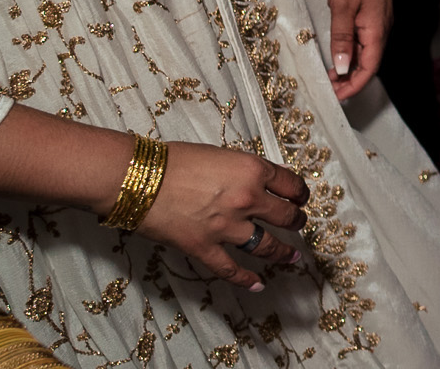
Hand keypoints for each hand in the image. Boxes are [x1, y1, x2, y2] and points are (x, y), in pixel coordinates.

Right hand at [138, 141, 308, 288]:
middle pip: (285, 216)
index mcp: (253, 170)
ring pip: (267, 245)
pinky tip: (259, 284)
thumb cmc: (175, 160)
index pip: (291, 185)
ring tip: (292, 256)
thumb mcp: (222, 155)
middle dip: (296, 221)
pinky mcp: (204, 248)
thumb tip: (264, 179)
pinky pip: (231, 269)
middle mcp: (247, 199)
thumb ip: (245, 170)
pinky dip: (246, 279)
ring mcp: (227, 227)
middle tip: (299, 224)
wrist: (138, 178)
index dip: (300, 193)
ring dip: (283, 252)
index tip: (301, 198)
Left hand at [324, 0, 390, 102]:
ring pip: (368, 51)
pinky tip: (339, 52)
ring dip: (350, 66)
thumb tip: (342, 68)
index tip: (336, 96)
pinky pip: (365, 39)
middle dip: (351, 79)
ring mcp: (379, 19)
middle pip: (371, 62)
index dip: (354, 85)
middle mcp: (383, 27)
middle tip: (328, 88)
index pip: (370, 67)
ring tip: (330, 74)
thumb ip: (342, 39)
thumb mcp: (342, 6)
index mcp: (378, 29)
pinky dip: (352, 51)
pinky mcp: (374, 12)